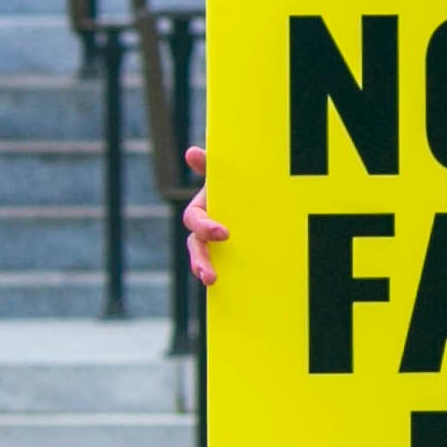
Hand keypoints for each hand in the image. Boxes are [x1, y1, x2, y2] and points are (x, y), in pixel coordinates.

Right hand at [178, 145, 226, 288]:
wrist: (255, 193)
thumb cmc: (238, 179)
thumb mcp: (225, 173)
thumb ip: (211, 165)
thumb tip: (191, 153)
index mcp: (202, 209)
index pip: (195, 220)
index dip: (205, 227)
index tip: (224, 234)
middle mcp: (204, 230)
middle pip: (196, 247)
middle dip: (201, 261)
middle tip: (209, 277)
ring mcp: (216, 245)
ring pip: (205, 261)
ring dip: (205, 272)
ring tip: (212, 284)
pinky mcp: (230, 257)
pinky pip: (225, 269)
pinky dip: (227, 281)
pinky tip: (235, 293)